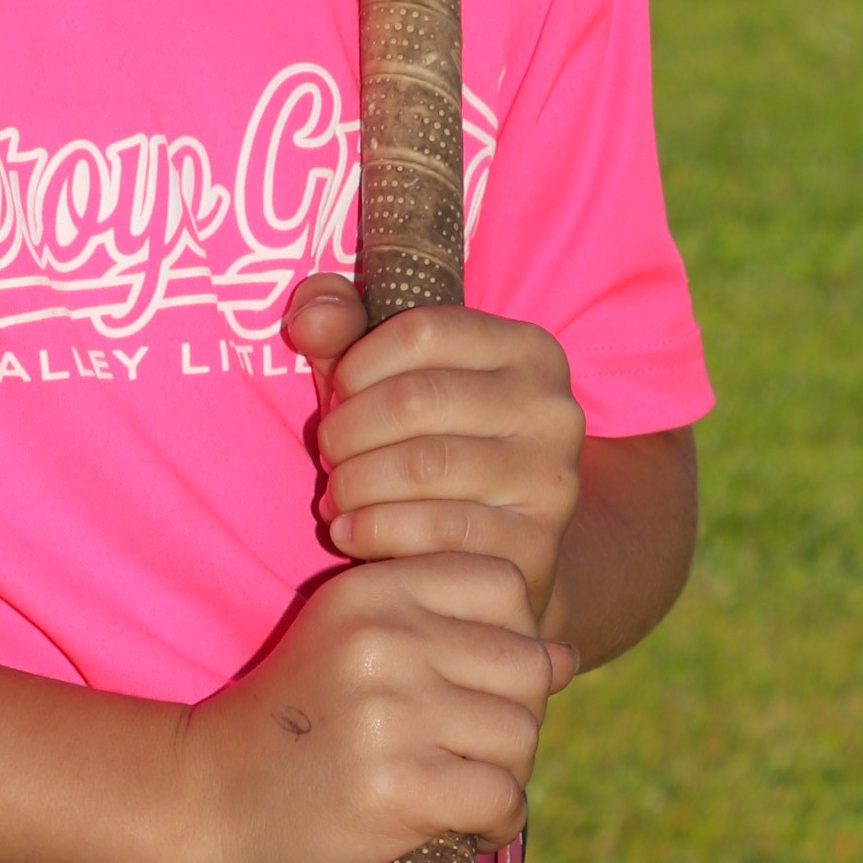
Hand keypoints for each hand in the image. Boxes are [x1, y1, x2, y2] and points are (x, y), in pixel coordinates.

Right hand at [182, 548, 566, 862]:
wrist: (204, 800)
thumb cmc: (293, 728)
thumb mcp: (356, 649)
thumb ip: (454, 639)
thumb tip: (565, 658)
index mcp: (372, 588)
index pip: (505, 582)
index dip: (509, 637)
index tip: (467, 684)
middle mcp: (383, 637)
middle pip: (527, 663)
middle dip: (513, 716)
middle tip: (464, 752)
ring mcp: (389, 710)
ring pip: (522, 734)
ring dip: (504, 773)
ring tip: (455, 788)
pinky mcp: (395, 785)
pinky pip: (503, 796)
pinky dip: (495, 822)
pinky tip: (457, 826)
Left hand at [283, 275, 584, 616]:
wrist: (506, 545)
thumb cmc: (436, 444)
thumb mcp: (392, 380)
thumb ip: (344, 334)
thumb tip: (310, 317)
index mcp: (527, 351)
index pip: (422, 330)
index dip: (358, 363)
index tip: (336, 396)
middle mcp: (552, 410)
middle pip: (417, 399)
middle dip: (348, 429)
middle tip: (327, 453)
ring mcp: (550, 480)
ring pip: (424, 466)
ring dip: (354, 483)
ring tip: (335, 496)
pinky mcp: (535, 545)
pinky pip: (437, 530)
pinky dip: (374, 531)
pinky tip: (350, 532)